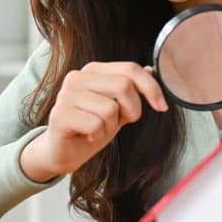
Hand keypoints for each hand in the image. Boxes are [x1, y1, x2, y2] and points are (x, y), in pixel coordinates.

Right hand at [20, 62, 167, 181]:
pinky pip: (95, 125)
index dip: (151, 88)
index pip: (130, 69)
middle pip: (123, 86)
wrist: (63, 152)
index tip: (161, 107)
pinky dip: (98, 136)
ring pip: (110, 108)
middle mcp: (77, 77)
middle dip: (132, 110)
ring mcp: (66, 95)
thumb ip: (132, 90)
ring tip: (98, 130)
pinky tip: (88, 137)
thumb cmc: (91, 128)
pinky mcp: (59, 115)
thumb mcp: (118, 108)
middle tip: (119, 122)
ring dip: (111, 127)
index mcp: (93, 71)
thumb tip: (151, 71)